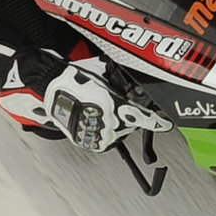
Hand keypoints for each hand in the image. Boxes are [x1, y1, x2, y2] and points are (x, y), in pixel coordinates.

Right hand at [43, 59, 169, 152]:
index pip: (143, 117)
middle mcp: (108, 122)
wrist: (50, 89)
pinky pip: (105, 138)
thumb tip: (134, 82)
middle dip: (129, 114)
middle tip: (116, 102)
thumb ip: (121, 80)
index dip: (156, 122)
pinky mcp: (89, 142)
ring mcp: (98, 133)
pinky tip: (95, 117)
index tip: (165, 124)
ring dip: (116, 122)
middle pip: (131, 122)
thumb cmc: (74, 78)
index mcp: (114, 105)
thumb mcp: (103, 73)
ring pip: (119, 132)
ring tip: (101, 108)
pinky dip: (105, 130)